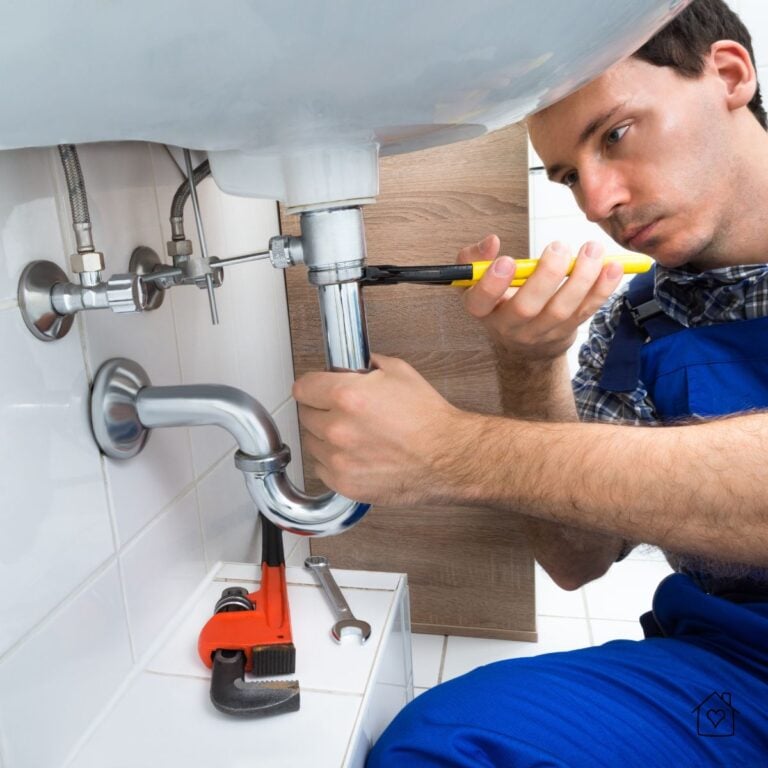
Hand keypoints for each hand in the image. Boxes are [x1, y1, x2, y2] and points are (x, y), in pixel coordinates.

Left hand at [292, 354, 471, 505]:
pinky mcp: (344, 483)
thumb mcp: (398, 372)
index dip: (312, 385)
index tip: (316, 389)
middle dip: (321, 409)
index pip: (302, 388)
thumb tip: (349, 366)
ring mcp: (339, 459)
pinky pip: (322, 468)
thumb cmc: (428, 419)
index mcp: (346, 396)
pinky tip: (355, 453)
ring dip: (325, 437)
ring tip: (353, 434)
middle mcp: (337, 428)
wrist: (448, 457)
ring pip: (312, 443)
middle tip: (342, 411)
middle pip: (305, 415)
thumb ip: (365, 365)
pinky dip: (333, 461)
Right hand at [458, 235, 623, 360]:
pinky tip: (613, 268)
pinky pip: (586, 311)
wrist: (524, 344)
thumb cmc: (500, 302)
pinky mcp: (567, 330)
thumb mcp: (476, 282)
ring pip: (561, 310)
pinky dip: (603, 289)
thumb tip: (491, 242)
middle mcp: (509, 326)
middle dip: (546, 276)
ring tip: (592, 250)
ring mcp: (540, 332)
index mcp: (483, 310)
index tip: (507, 261)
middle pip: (526, 308)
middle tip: (559, 247)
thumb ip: (475, 259)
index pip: (480, 302)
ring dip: (581, 279)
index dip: (492, 284)